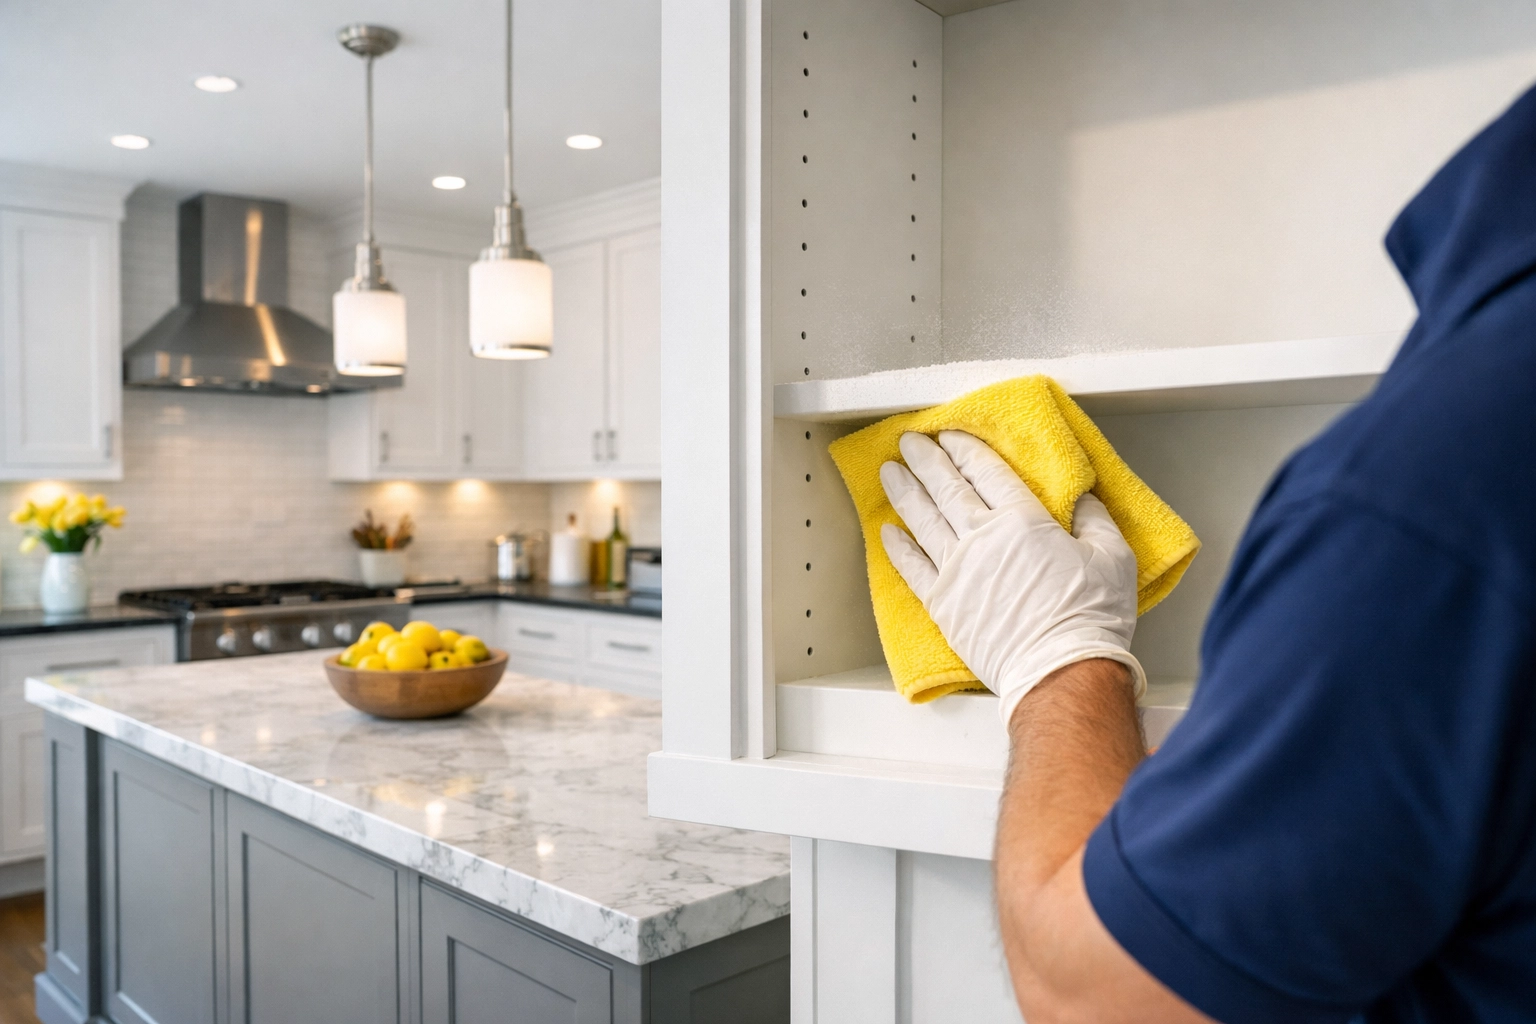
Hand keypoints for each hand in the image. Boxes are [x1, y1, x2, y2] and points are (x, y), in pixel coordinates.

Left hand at [879, 430, 1144, 724]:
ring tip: (890, 473)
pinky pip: (912, 568)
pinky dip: (898, 547)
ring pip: (923, 520)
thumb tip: (1084, 500)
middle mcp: (982, 538)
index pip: (986, 472)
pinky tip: (888, 532)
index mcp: (1023, 520)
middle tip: (909, 443)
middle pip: (947, 488)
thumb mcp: (1113, 558)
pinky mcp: (943, 603)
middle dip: (926, 460)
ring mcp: (957, 570)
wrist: (1060, 673)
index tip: (949, 436)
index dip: (965, 450)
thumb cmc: (1089, 618)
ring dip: (905, 493)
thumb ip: (1095, 521)